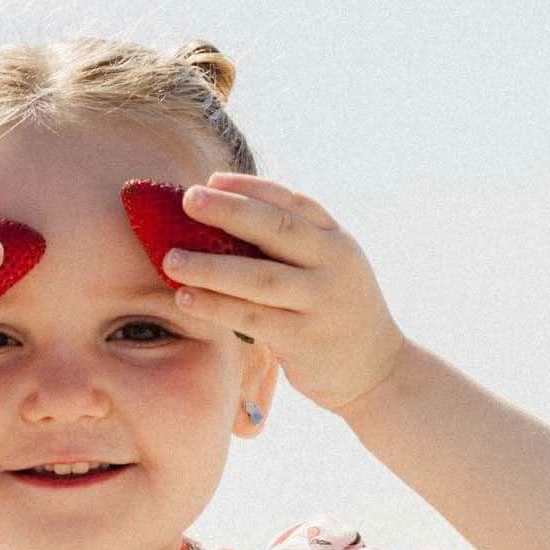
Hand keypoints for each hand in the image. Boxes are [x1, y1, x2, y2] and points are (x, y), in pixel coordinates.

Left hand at [160, 174, 408, 414]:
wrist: (378, 370)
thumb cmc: (336, 312)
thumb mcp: (328, 267)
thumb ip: (292, 245)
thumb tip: (226, 218)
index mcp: (337, 239)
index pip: (292, 202)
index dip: (251, 188)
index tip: (212, 179)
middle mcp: (333, 264)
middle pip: (276, 229)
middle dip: (229, 211)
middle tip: (188, 199)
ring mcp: (320, 301)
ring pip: (259, 277)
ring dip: (211, 266)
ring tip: (171, 260)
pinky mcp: (305, 338)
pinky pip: (252, 318)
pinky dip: (217, 306)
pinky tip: (186, 298)